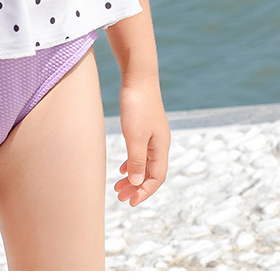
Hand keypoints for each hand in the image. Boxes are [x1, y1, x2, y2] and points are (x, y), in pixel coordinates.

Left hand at [115, 77, 169, 205]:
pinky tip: (122, 167)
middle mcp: (160, 143)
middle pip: (150, 172)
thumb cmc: (137, 106)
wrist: (138, 77)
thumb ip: (136, 160)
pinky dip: (132, 163)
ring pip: (144, 163)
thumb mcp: (135, 136)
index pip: (156, 177)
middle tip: (120, 197)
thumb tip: (137, 183)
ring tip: (118, 187)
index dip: (144, 192)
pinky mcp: (144, 126)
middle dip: (137, 187)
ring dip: (133, 176)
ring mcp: (152, 134)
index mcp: (161, 147)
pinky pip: (140, 152)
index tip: (130, 202)